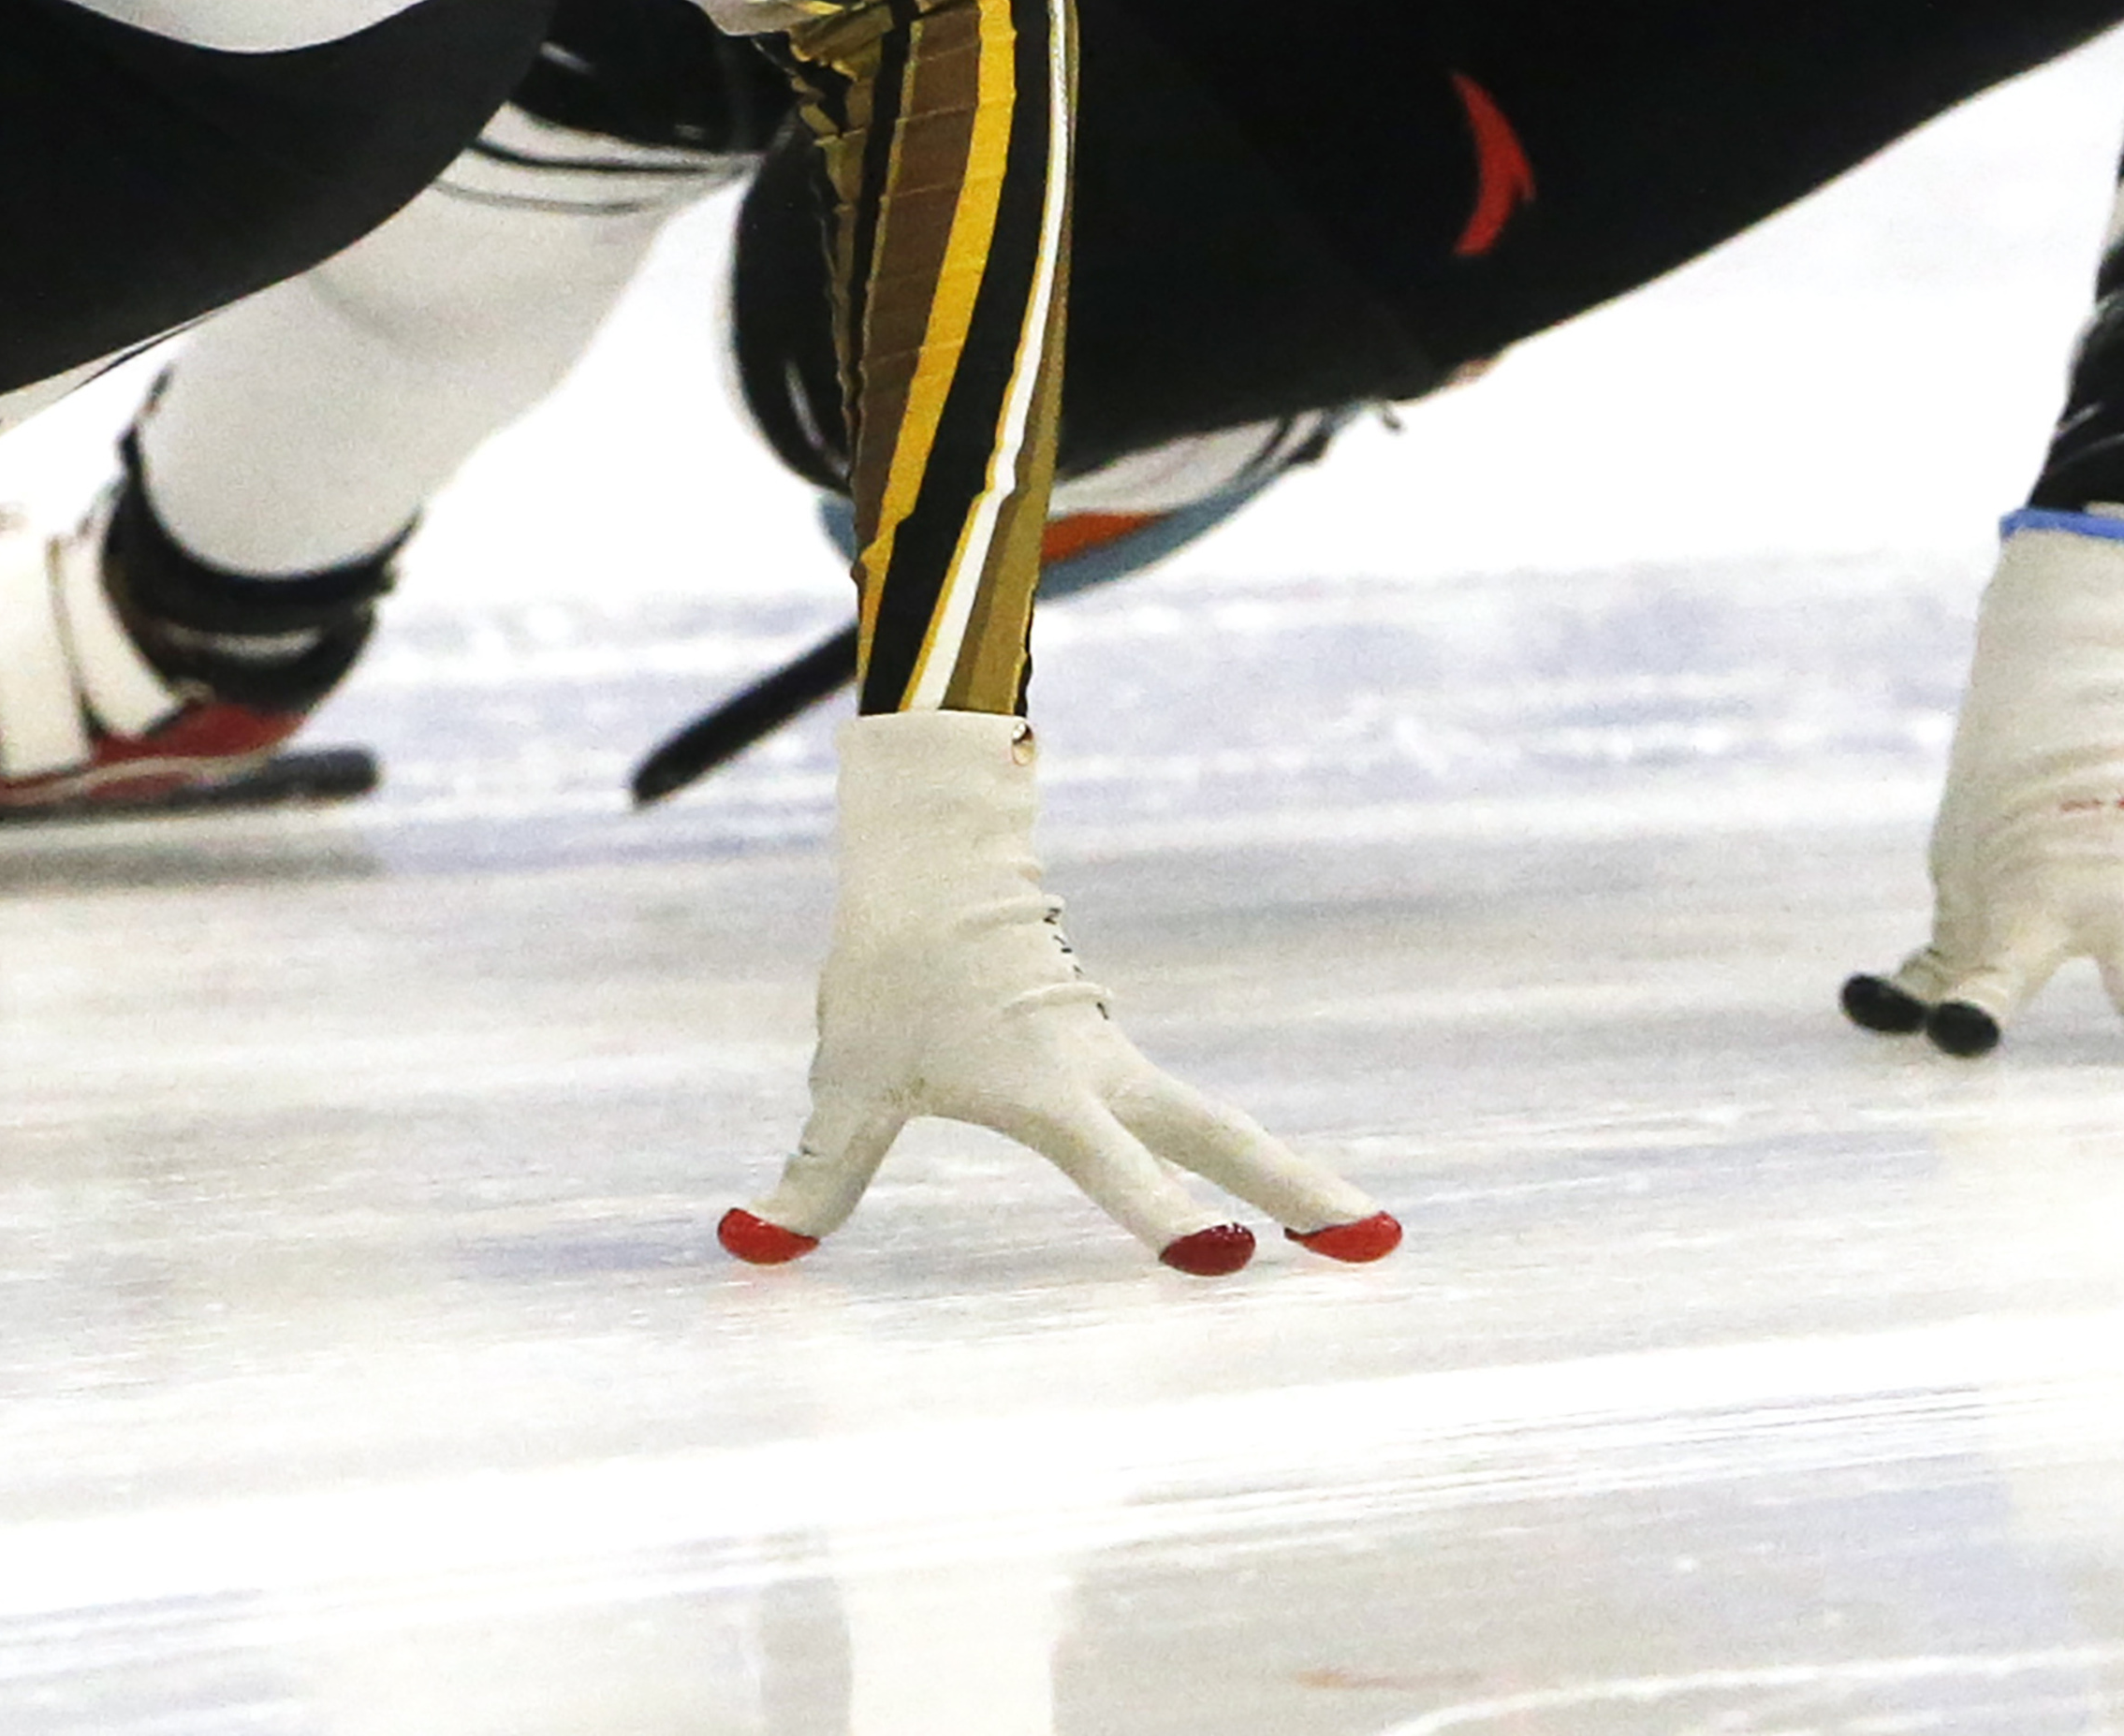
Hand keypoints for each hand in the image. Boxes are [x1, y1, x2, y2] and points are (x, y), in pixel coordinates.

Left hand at [724, 707, 1394, 1276]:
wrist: (931, 861)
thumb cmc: (888, 975)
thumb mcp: (845, 1083)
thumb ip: (814, 1177)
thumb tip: (747, 1248)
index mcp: (1044, 1089)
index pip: (1116, 1169)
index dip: (1163, 1218)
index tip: (1224, 1261)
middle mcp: (1098, 1074)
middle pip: (1218, 1137)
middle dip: (1295, 1191)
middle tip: (1375, 1246)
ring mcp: (1115, 1057)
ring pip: (1216, 1122)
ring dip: (1289, 1177)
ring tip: (1368, 1237)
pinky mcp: (1110, 1046)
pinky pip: (1180, 1111)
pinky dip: (1237, 1154)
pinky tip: (1288, 1195)